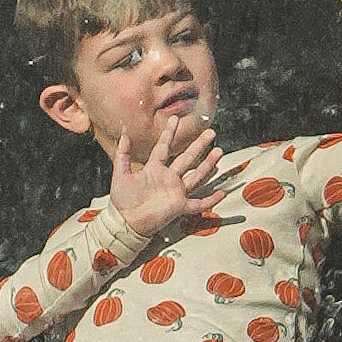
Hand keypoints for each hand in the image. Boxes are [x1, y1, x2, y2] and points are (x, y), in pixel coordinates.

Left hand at [112, 101, 223, 242]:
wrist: (126, 223)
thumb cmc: (122, 201)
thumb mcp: (121, 174)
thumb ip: (122, 154)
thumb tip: (124, 133)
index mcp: (154, 169)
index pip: (164, 147)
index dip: (170, 133)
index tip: (175, 118)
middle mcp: (168, 178)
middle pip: (187, 158)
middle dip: (199, 145)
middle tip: (210, 133)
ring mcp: (176, 192)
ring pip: (196, 176)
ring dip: (208, 164)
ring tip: (219, 152)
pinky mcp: (180, 206)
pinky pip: (199, 203)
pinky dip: (210, 200)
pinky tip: (221, 193)